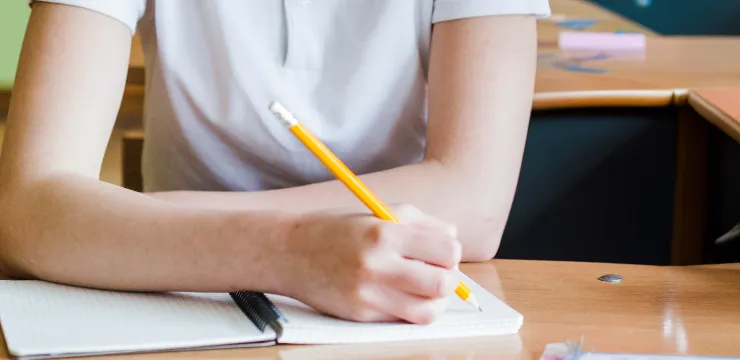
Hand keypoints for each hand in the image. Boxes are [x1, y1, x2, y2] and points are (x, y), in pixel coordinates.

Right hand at [278, 204, 461, 323]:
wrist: (288, 251)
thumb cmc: (338, 228)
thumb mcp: (379, 212)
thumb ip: (421, 223)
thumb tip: (453, 240)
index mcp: (384, 233)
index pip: (446, 251)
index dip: (451, 253)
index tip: (443, 252)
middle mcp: (376, 265)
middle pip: (442, 284)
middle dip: (449, 279)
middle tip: (439, 272)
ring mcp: (367, 294)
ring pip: (428, 311)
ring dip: (435, 301)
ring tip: (426, 288)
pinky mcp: (360, 315)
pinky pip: (402, 319)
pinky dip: (410, 308)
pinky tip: (402, 294)